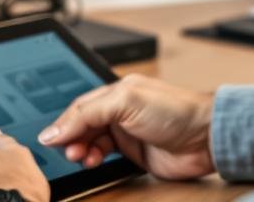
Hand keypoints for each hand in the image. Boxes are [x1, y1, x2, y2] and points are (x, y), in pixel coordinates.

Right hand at [38, 74, 213, 180]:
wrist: (205, 137)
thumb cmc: (175, 109)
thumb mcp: (126, 102)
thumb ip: (89, 113)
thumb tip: (57, 128)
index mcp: (117, 90)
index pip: (80, 106)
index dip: (63, 122)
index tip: (48, 139)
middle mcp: (120, 110)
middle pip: (83, 124)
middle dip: (71, 138)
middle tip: (67, 151)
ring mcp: (127, 131)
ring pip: (92, 141)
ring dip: (81, 150)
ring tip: (81, 157)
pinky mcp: (134, 152)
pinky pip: (105, 156)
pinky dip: (94, 160)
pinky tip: (93, 162)